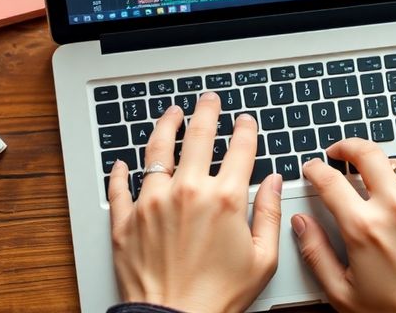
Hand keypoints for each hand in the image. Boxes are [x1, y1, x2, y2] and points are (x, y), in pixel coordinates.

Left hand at [108, 92, 282, 312]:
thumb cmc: (219, 297)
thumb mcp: (262, 259)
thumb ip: (270, 214)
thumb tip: (274, 184)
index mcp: (225, 199)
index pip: (239, 149)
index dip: (245, 130)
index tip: (245, 121)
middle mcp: (187, 192)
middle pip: (197, 137)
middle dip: (206, 113)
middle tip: (208, 101)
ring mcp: (152, 202)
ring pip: (157, 150)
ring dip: (166, 126)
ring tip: (171, 114)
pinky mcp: (127, 220)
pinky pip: (121, 187)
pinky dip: (121, 172)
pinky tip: (124, 163)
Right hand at [294, 138, 395, 312]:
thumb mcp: (343, 293)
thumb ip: (316, 254)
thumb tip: (301, 225)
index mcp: (364, 227)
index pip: (330, 181)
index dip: (316, 169)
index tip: (313, 169)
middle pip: (367, 154)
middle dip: (348, 147)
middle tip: (341, 152)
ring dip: (388, 164)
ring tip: (382, 173)